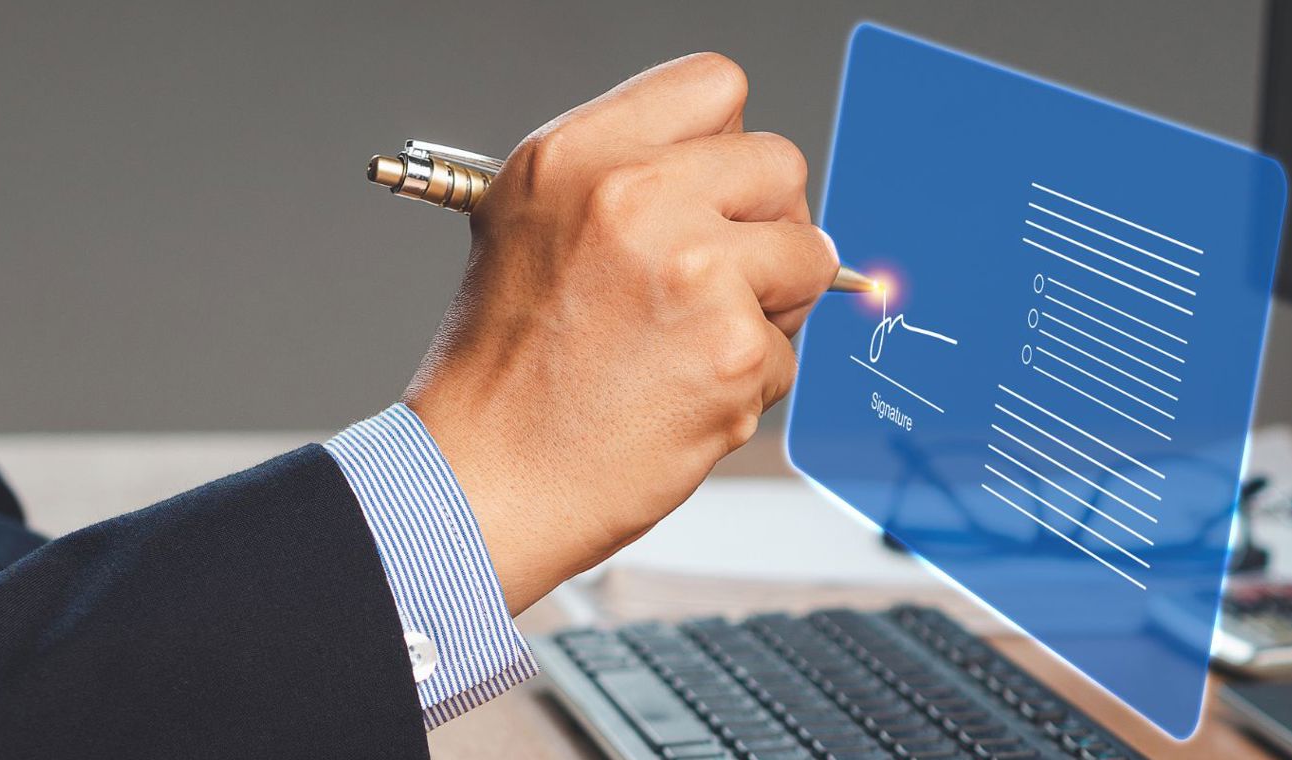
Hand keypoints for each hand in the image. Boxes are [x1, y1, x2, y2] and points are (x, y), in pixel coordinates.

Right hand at [404, 53, 837, 613]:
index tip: (718, 192)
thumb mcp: (529, 220)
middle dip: (766, 226)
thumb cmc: (502, 367)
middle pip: (781, 167)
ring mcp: (694, 271)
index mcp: (581, 153)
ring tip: (688, 344)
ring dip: (771, 306)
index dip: (728, 144)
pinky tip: (679, 398)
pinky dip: (748, 384)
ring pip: (808, 257)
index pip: (715, 87)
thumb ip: (627, 174)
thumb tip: (732, 171)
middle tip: (713, 281)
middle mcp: (637, 198)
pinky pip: (790, 352)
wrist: (482, 479)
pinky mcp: (734, 350)